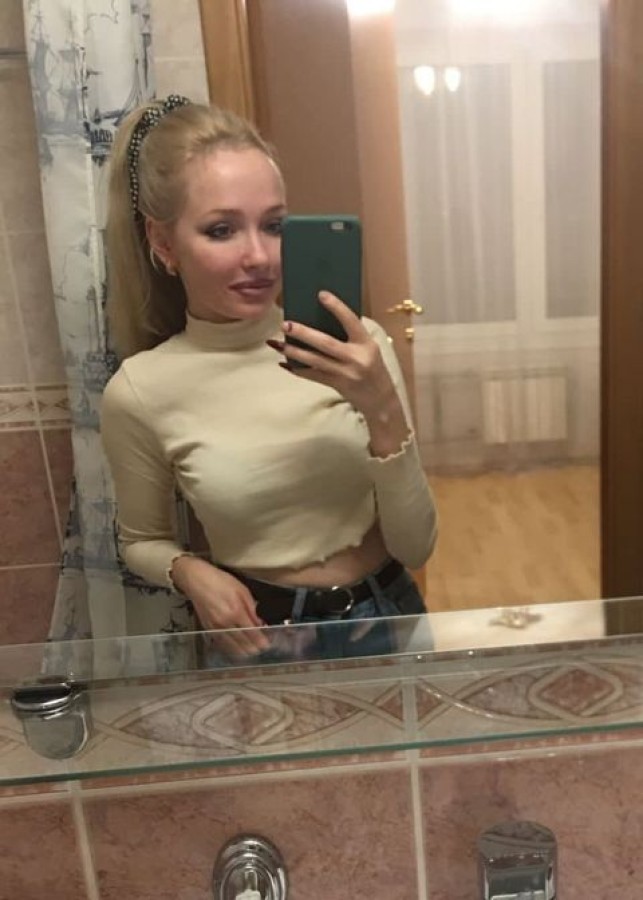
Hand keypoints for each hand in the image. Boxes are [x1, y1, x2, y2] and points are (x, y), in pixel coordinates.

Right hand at [170, 556, 269, 656]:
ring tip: (252, 648)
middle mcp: (225, 623)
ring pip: (233, 649)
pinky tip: (238, 647)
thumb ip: (253, 609)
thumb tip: (261, 623)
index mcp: (236, 612)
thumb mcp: (242, 590)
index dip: (262, 642)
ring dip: (244, 651)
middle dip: (255, 648)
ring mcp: (215, 629)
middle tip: (262, 645)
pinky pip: (223, 645)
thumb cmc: (220, 582)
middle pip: (244, 645)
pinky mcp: (208, 630)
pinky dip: (232, 649)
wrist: (197, 580)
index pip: (253, 634)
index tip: (268, 644)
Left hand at [277, 291, 397, 418]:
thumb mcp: (368, 349)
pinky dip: (298, 369)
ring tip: (277, 344)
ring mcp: (346, 373)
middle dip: (303, 333)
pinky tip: (284, 363)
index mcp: (366, 343)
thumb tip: (319, 322)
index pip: (351, 321)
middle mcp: (356, 357)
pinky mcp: (337, 385)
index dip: (336, 307)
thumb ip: (351, 336)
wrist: (381, 399)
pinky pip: (313, 376)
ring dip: (294, 351)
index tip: (321, 294)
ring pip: (315, 360)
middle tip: (286, 324)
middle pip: (326, 343)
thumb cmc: (372, 367)